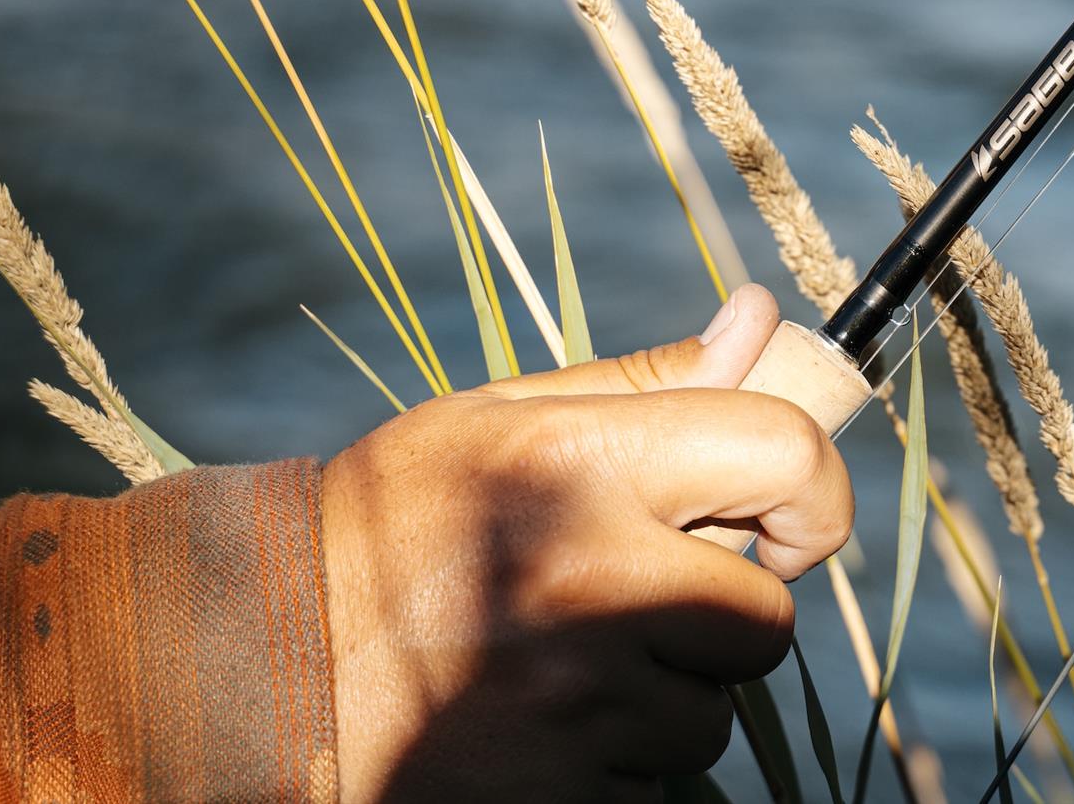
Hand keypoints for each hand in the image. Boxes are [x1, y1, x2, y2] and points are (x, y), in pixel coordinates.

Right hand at [321, 284, 854, 801]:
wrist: (260, 667)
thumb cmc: (392, 522)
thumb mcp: (498, 419)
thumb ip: (644, 382)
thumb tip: (764, 318)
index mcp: (580, 463)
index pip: (786, 456)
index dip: (813, 493)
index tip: (783, 520)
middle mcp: (590, 581)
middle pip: (767, 618)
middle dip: (724, 615)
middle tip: (643, 599)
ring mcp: (579, 703)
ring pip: (715, 716)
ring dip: (668, 697)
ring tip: (569, 663)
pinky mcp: (565, 795)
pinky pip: (658, 786)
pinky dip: (619, 764)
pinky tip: (543, 722)